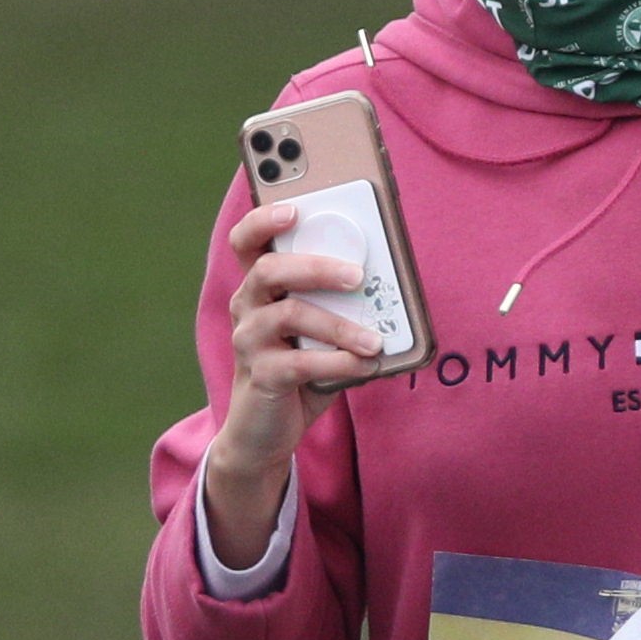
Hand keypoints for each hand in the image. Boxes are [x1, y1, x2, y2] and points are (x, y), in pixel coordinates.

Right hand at [195, 197, 380, 559]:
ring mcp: (249, 342)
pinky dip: (339, 362)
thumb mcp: (321, 331)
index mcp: (260, 288)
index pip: (247, 241)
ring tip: (375, 339)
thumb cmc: (301, 368)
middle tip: (357, 275)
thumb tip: (394, 286)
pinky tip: (366, 365)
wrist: (267, 432)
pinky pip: (300, 362)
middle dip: (315, 265)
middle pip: (269, 269)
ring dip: (340, 324)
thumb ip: (342, 304)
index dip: (263, 219)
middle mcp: (247, 308)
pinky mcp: (262, 377)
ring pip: (290, 314)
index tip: (294, 207)